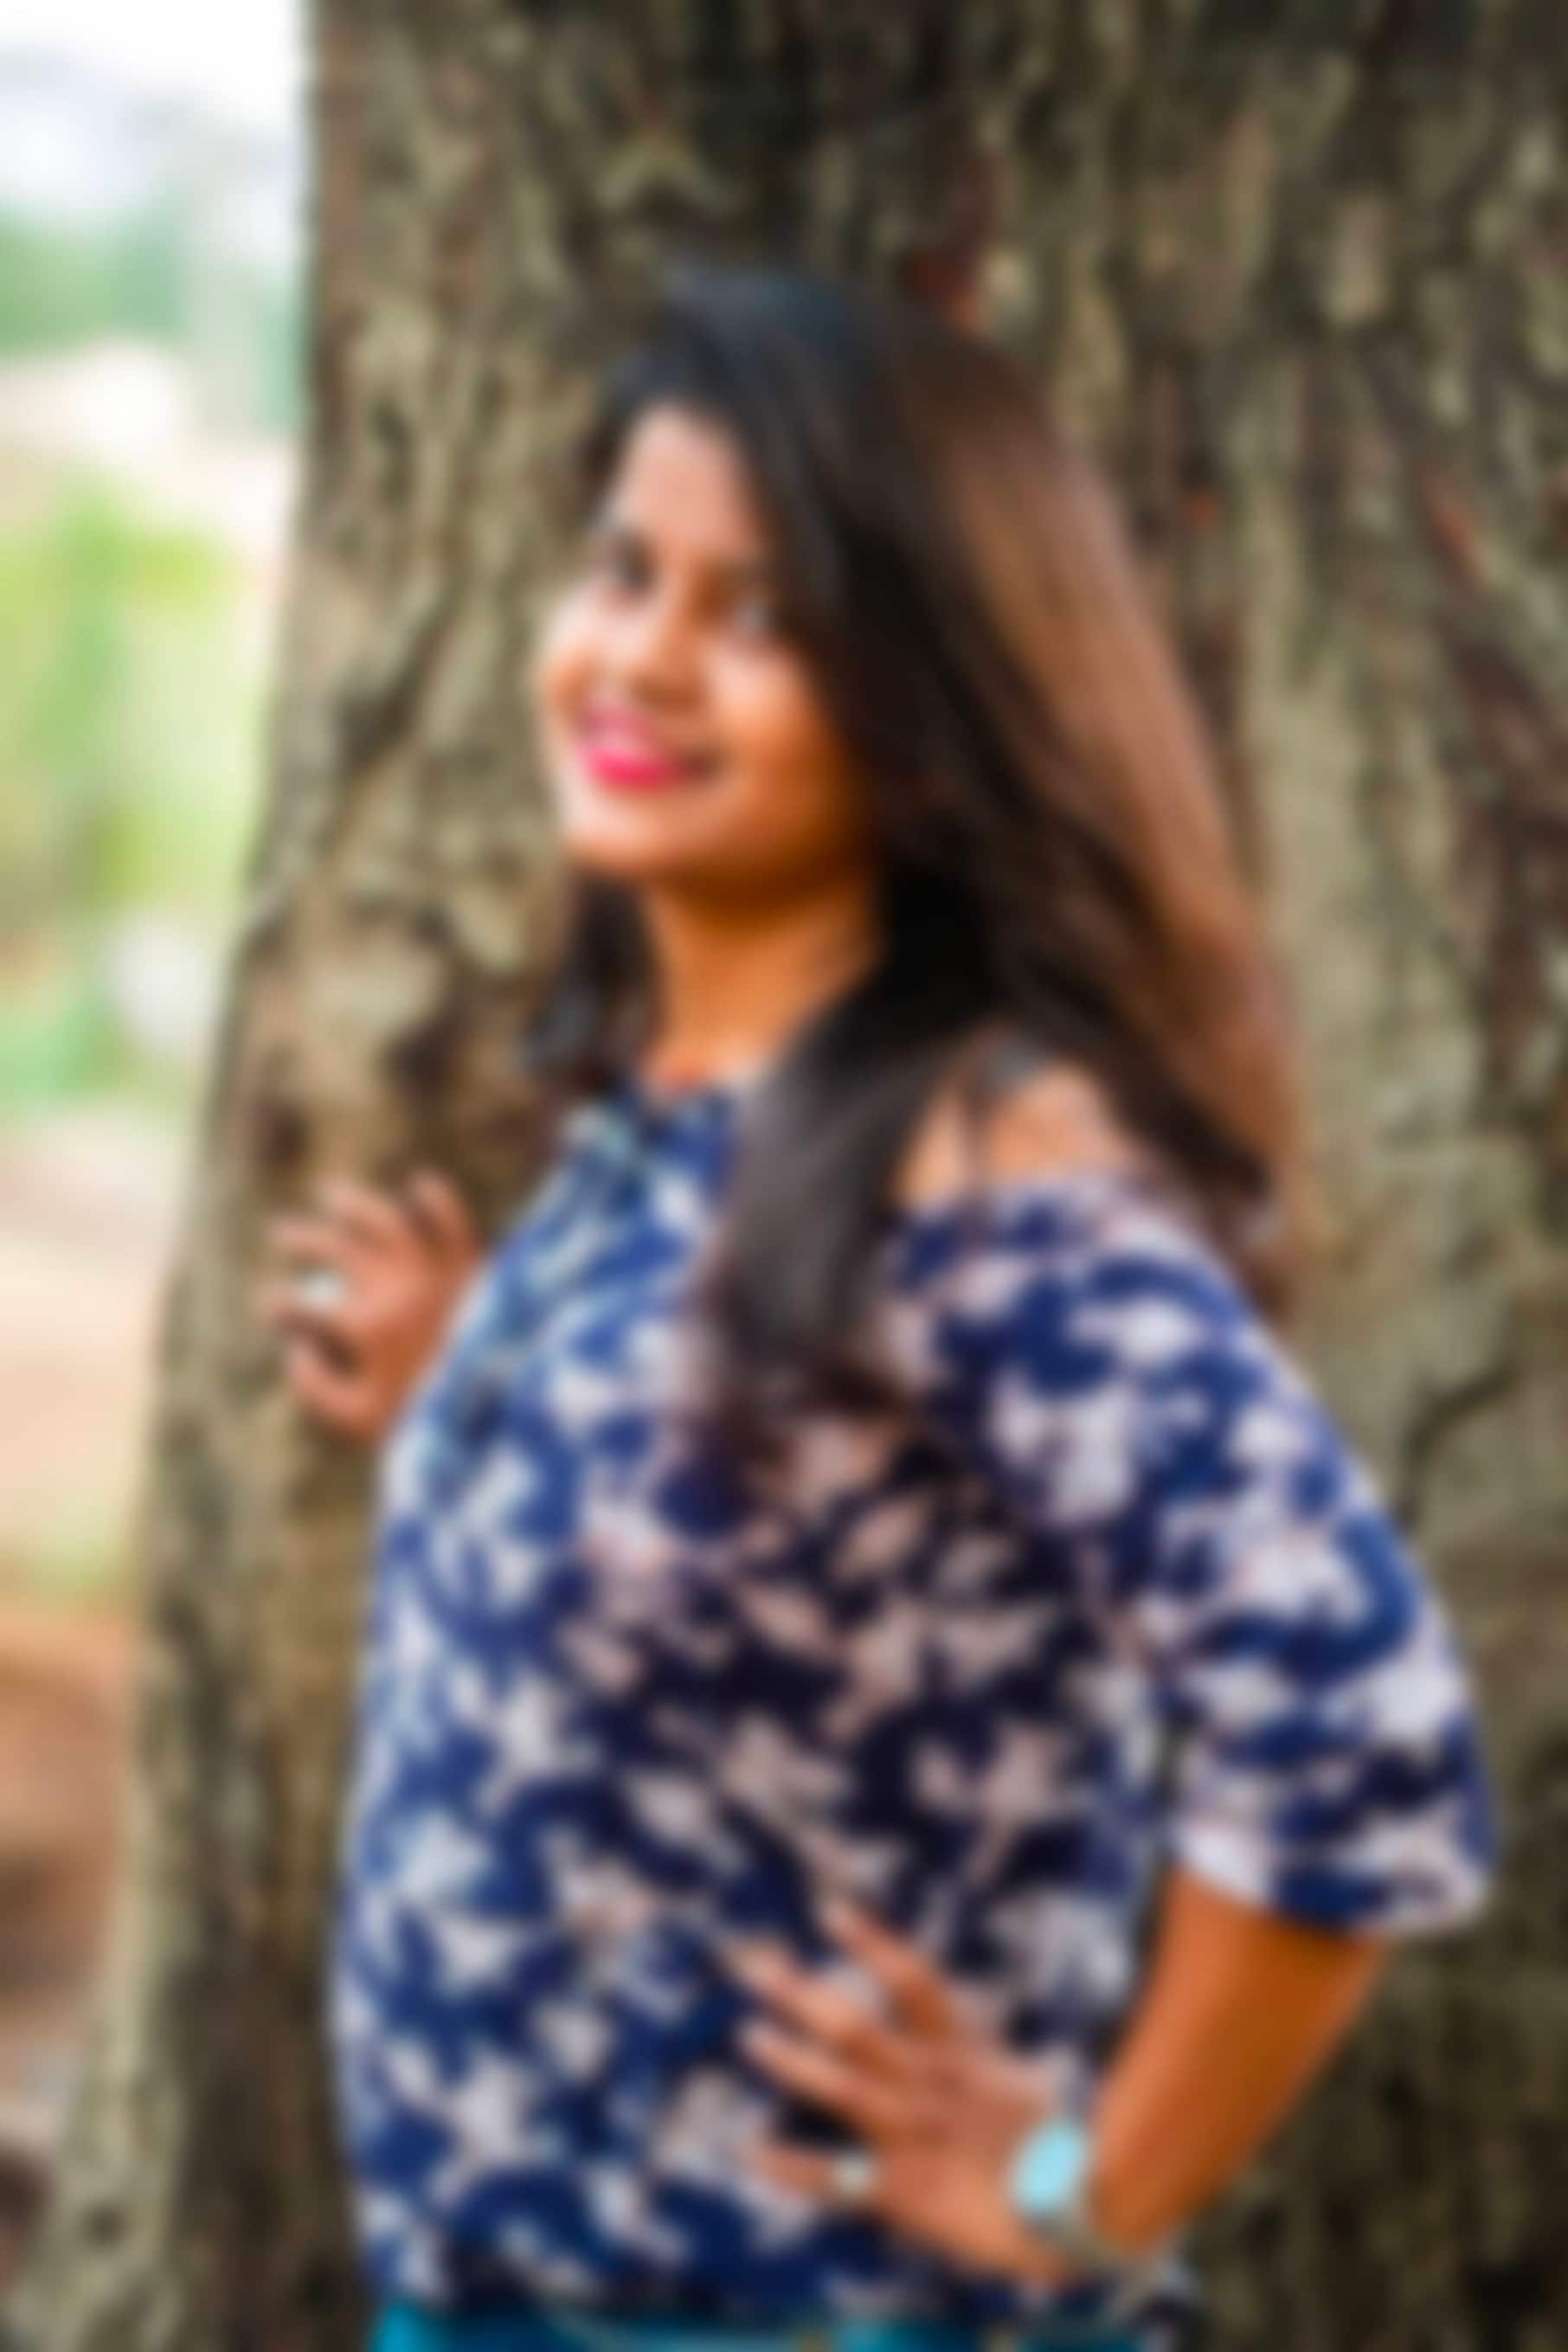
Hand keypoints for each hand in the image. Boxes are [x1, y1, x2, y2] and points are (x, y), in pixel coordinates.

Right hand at [257, 1171, 480, 1439]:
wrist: (502, 1415)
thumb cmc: (425, 1421)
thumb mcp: (356, 1420)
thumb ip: (313, 1387)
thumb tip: (294, 1349)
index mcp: (365, 1326)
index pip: (303, 1304)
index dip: (278, 1304)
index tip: (270, 1304)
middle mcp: (395, 1288)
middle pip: (336, 1250)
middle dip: (301, 1239)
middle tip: (280, 1233)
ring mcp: (434, 1272)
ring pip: (385, 1222)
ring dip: (354, 1204)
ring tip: (331, 1194)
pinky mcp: (470, 1268)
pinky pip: (454, 1225)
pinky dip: (440, 1202)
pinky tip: (422, 1183)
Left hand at [718, 1897, 1069, 2288]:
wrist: (1092, 2212)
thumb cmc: (1062, 2156)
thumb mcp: (1023, 2094)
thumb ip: (984, 2069)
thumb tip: (958, 2046)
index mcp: (965, 2056)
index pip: (913, 1981)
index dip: (870, 1942)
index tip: (827, 1909)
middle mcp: (934, 2087)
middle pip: (857, 2027)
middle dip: (801, 1994)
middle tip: (750, 1964)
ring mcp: (918, 2137)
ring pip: (842, 2088)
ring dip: (791, 2061)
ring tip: (748, 2034)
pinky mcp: (909, 2193)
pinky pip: (840, 2179)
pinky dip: (794, 2168)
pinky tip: (752, 2153)